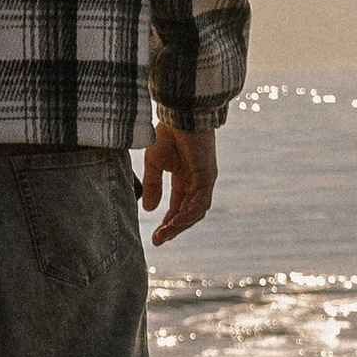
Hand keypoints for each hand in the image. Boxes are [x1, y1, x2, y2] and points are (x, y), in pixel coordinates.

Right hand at [140, 115, 216, 245]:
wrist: (179, 116)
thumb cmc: (167, 134)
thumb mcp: (154, 163)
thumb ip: (152, 185)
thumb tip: (148, 209)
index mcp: (185, 179)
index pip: (179, 208)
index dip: (168, 223)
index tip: (155, 237)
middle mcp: (197, 183)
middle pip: (188, 214)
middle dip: (173, 229)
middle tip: (158, 240)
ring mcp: (204, 181)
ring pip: (195, 212)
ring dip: (180, 225)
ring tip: (164, 234)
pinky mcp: (207, 177)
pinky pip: (199, 203)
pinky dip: (187, 215)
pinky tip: (174, 223)